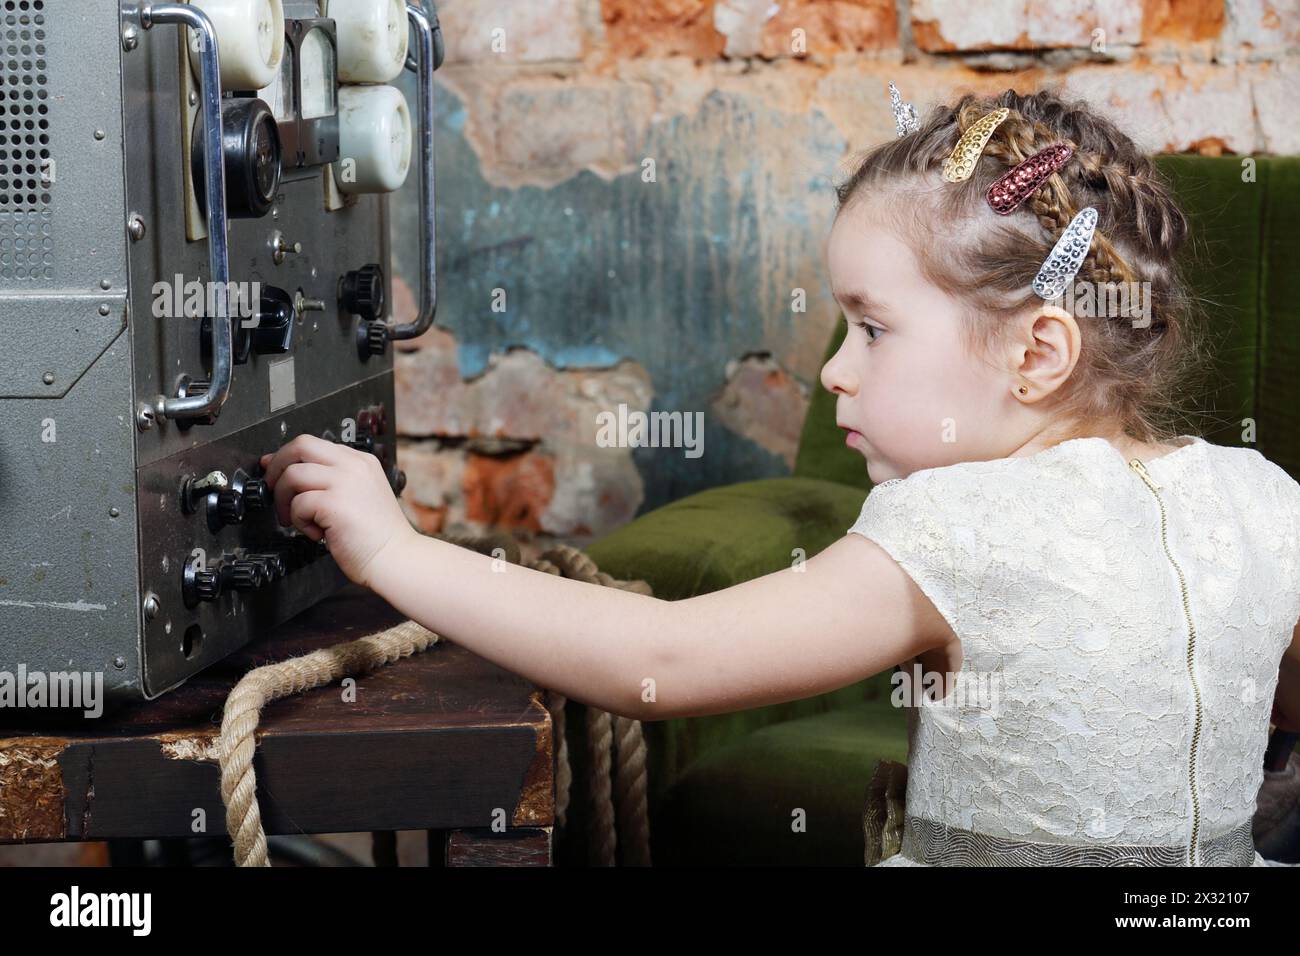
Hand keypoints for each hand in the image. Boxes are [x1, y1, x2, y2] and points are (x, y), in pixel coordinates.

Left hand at [259, 434, 415, 590]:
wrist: (395, 558)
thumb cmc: (376, 536)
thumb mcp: (358, 495)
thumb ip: (331, 481)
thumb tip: (290, 474)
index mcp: (360, 461)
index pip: (314, 444)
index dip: (287, 457)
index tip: (273, 470)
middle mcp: (353, 466)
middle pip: (300, 446)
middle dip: (277, 466)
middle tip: (272, 489)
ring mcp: (345, 482)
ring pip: (293, 475)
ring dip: (285, 500)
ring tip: (297, 519)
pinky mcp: (334, 503)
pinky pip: (298, 503)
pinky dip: (299, 521)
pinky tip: (317, 532)